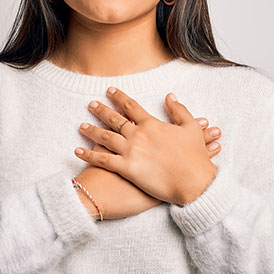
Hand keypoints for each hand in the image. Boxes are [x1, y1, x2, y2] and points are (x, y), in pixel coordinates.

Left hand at [74, 88, 217, 205]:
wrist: (194, 182)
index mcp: (151, 124)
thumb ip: (179, 110)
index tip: (109, 91)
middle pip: (114, 120)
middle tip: (91, 104)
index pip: (131, 107)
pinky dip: (89, 155)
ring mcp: (130, 151)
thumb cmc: (195, 157)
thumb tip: (169, 96)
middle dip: (101, 110)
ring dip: (92, 130)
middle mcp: (138, 135)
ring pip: (105, 138)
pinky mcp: (126, 169)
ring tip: (81, 126)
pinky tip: (78, 151)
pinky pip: (103, 160)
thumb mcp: (191, 128)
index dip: (119, 97)